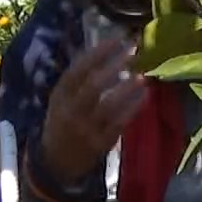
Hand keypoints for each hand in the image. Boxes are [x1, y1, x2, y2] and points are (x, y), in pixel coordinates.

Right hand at [40, 36, 146, 183]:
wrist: (56, 163)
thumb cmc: (63, 122)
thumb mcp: (61, 100)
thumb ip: (78, 80)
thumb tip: (106, 49)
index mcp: (60, 96)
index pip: (77, 70)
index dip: (98, 52)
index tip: (118, 38)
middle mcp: (70, 111)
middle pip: (93, 85)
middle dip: (114, 65)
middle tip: (134, 51)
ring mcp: (85, 129)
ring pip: (108, 105)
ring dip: (127, 88)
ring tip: (142, 75)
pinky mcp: (100, 143)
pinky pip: (119, 123)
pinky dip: (133, 107)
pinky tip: (145, 95)